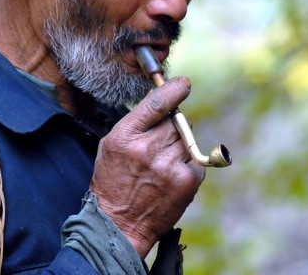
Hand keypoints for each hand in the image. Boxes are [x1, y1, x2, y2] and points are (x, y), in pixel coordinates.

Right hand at [90, 76, 204, 257]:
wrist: (119, 224)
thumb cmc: (113, 180)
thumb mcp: (112, 145)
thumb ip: (136, 122)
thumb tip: (162, 98)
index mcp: (125, 137)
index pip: (156, 105)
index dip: (172, 90)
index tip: (183, 83)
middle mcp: (148, 150)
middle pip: (176, 120)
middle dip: (173, 125)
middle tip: (160, 142)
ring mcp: (169, 167)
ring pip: (187, 138)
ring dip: (179, 145)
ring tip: (162, 162)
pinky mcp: (186, 182)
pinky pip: (196, 159)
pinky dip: (187, 163)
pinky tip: (171, 175)